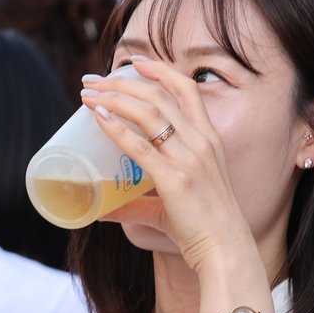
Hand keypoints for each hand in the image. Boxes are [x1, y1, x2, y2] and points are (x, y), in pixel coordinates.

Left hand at [80, 58, 254, 272]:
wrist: (225, 250)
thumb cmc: (203, 226)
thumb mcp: (175, 201)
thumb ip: (139, 203)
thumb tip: (102, 208)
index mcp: (208, 139)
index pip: (186, 89)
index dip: (159, 69)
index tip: (133, 62)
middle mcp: (201, 142)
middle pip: (158, 95)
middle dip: (122, 81)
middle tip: (92, 80)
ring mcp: (189, 159)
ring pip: (148, 112)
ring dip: (113, 97)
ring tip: (87, 94)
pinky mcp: (175, 179)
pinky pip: (140, 145)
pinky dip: (116, 127)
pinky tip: (98, 116)